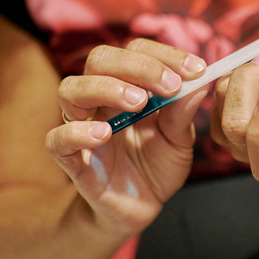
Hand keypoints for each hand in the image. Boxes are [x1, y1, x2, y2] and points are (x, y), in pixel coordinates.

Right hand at [45, 39, 206, 234]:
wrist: (139, 208)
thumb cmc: (156, 165)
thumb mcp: (178, 139)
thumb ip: (183, 112)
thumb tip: (202, 81)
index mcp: (128, 85)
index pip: (136, 51)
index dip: (164, 55)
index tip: (196, 68)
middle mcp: (101, 99)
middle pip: (100, 59)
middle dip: (137, 65)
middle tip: (169, 85)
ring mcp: (82, 126)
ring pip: (70, 89)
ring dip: (106, 88)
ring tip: (138, 103)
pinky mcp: (72, 159)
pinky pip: (57, 139)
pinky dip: (76, 132)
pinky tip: (104, 135)